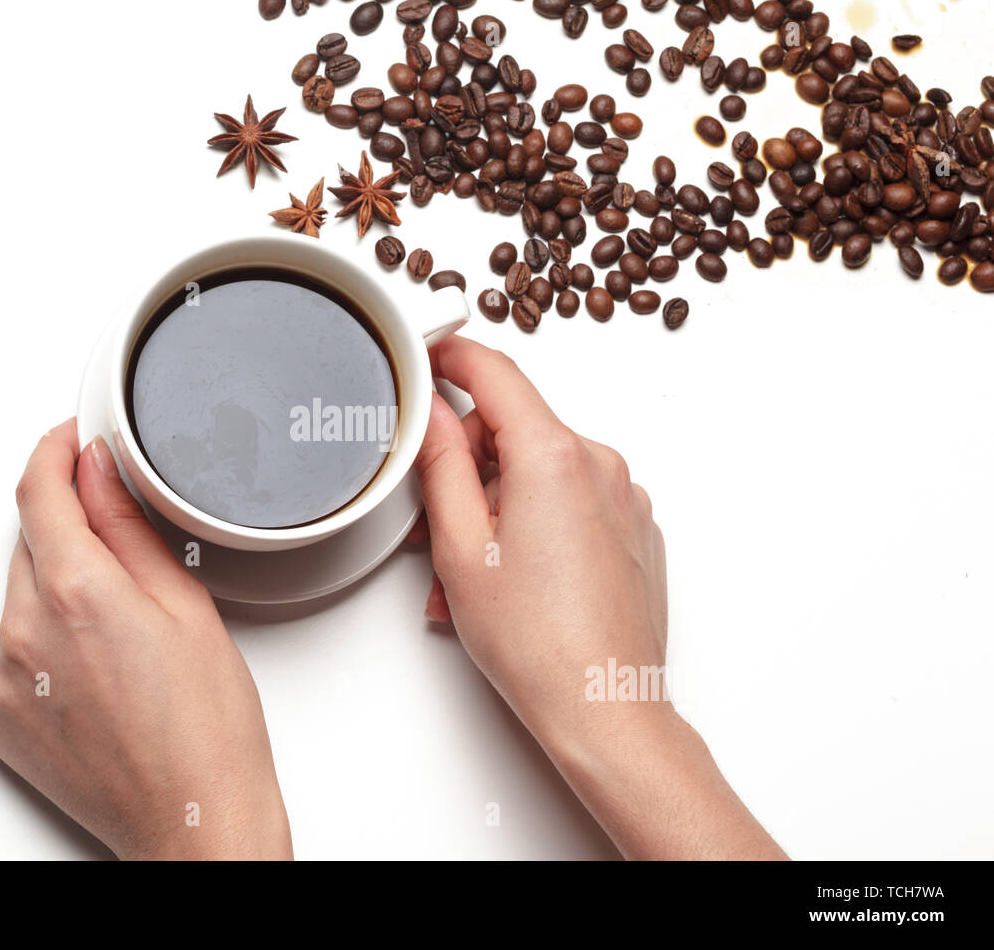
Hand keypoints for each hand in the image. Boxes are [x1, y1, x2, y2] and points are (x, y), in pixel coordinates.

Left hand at [0, 420, 290, 859]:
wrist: (192, 822)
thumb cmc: (206, 729)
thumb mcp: (185, 605)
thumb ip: (127, 527)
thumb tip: (99, 471)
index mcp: (76, 593)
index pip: (38, 490)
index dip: (53, 452)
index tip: (69, 440)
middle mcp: (24, 633)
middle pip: (31, 542)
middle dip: (71, 529)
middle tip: (130, 558)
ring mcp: (4, 679)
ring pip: (22, 596)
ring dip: (61, 589)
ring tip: (125, 636)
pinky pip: (14, 649)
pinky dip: (48, 641)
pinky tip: (101, 672)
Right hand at [413, 337, 783, 859]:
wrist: (606, 707)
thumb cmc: (539, 644)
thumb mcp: (459, 545)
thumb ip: (439, 462)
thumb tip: (431, 411)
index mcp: (554, 456)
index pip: (496, 372)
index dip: (453, 357)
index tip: (429, 357)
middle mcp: (601, 464)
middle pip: (516, 429)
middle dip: (468, 465)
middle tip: (434, 523)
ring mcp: (625, 497)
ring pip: (541, 471)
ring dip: (497, 504)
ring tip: (471, 572)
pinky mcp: (636, 528)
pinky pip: (573, 500)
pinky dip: (535, 522)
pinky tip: (512, 575)